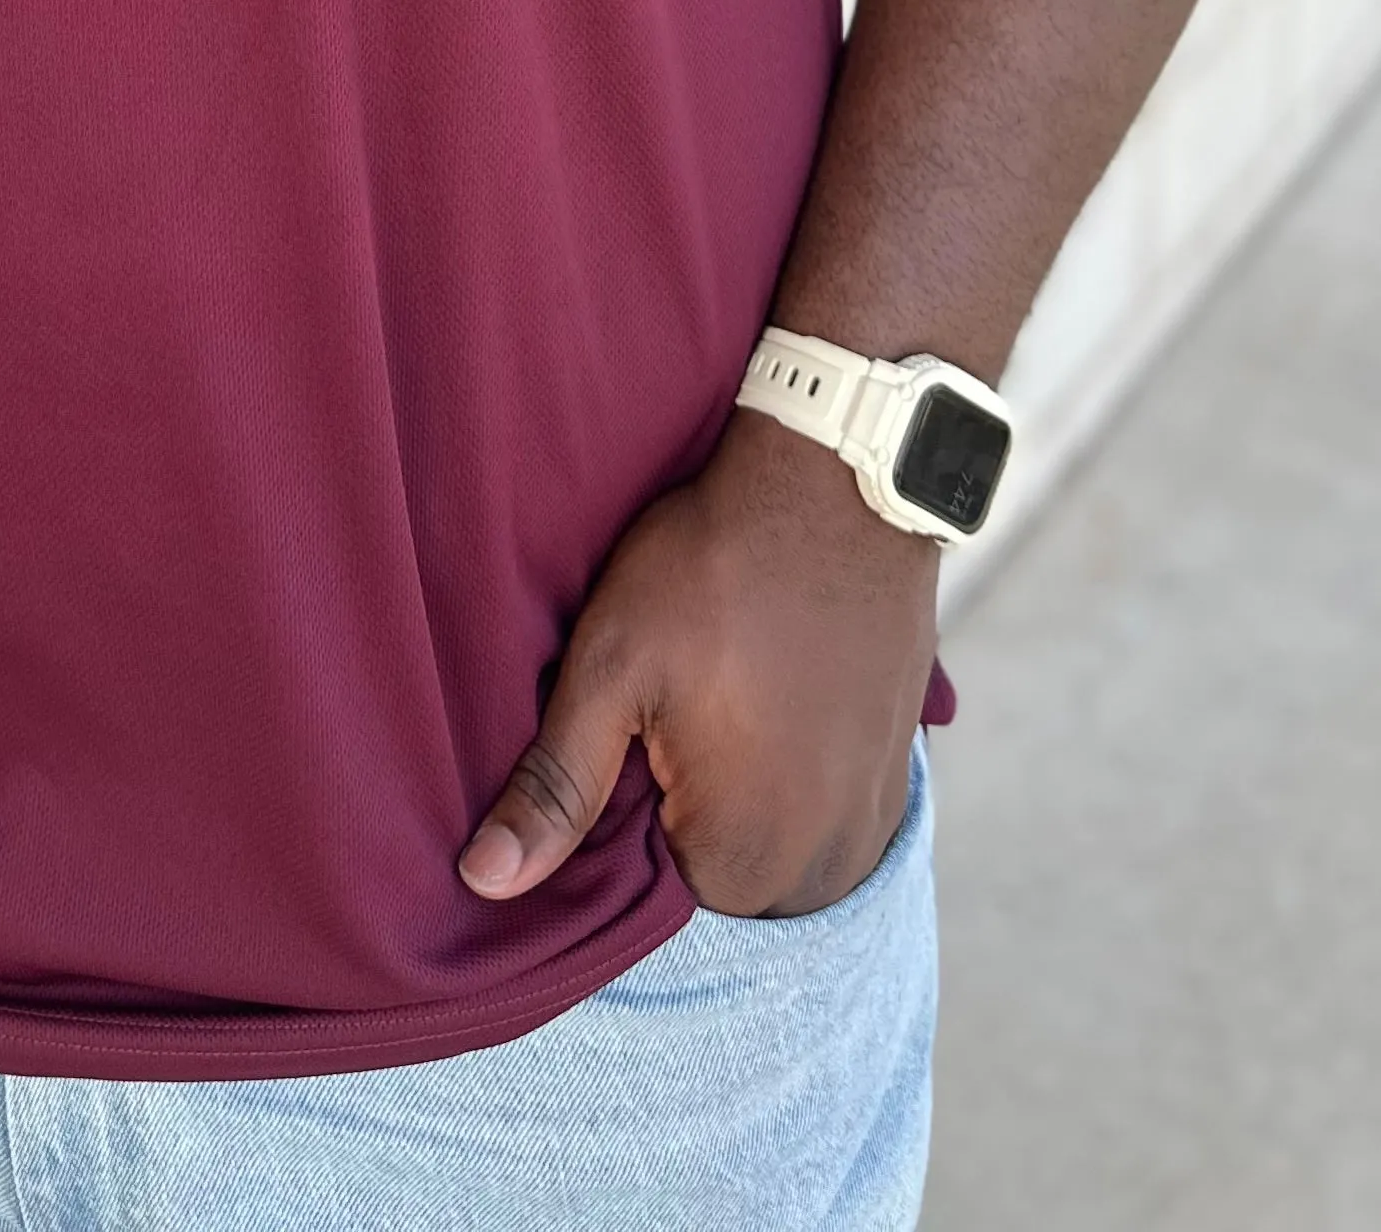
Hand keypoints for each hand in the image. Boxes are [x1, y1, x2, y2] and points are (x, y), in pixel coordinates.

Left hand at [457, 408, 936, 917]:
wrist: (838, 484)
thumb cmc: (713, 568)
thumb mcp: (612, 668)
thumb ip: (555, 789)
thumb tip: (485, 883)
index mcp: (744, 862)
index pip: (647, 896)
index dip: (616, 818)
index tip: (615, 737)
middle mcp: (823, 870)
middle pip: (713, 877)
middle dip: (678, 813)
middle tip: (664, 710)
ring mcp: (871, 825)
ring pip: (770, 850)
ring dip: (737, 797)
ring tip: (715, 701)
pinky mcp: (895, 778)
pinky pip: (823, 817)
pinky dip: (789, 777)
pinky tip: (764, 703)